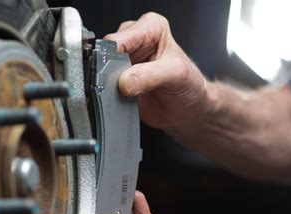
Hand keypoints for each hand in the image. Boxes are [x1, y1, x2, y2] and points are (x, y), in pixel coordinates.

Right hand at [104, 13, 208, 137]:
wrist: (187, 110)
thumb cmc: (189, 86)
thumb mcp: (176, 75)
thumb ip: (149, 75)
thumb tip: (125, 82)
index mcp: (151, 27)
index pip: (120, 38)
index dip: (114, 57)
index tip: (118, 74)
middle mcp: (135, 40)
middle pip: (107, 52)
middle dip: (110, 70)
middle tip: (123, 85)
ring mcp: (125, 60)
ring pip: (101, 68)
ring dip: (109, 83)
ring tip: (127, 92)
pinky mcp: (118, 78)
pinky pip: (103, 83)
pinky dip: (107, 92)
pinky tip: (121, 97)